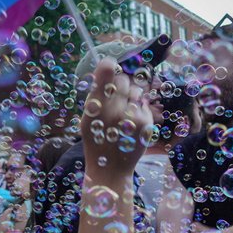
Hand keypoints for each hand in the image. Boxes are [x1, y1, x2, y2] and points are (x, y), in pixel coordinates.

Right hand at [80, 58, 152, 175]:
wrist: (111, 168)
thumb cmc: (97, 141)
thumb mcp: (87, 119)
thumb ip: (95, 95)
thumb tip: (107, 65)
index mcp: (94, 108)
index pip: (104, 75)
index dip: (108, 66)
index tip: (110, 63)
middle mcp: (112, 110)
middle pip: (123, 80)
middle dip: (121, 85)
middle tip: (116, 99)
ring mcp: (130, 117)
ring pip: (136, 90)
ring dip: (131, 97)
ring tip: (124, 113)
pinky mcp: (145, 123)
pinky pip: (143, 103)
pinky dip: (139, 109)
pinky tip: (132, 122)